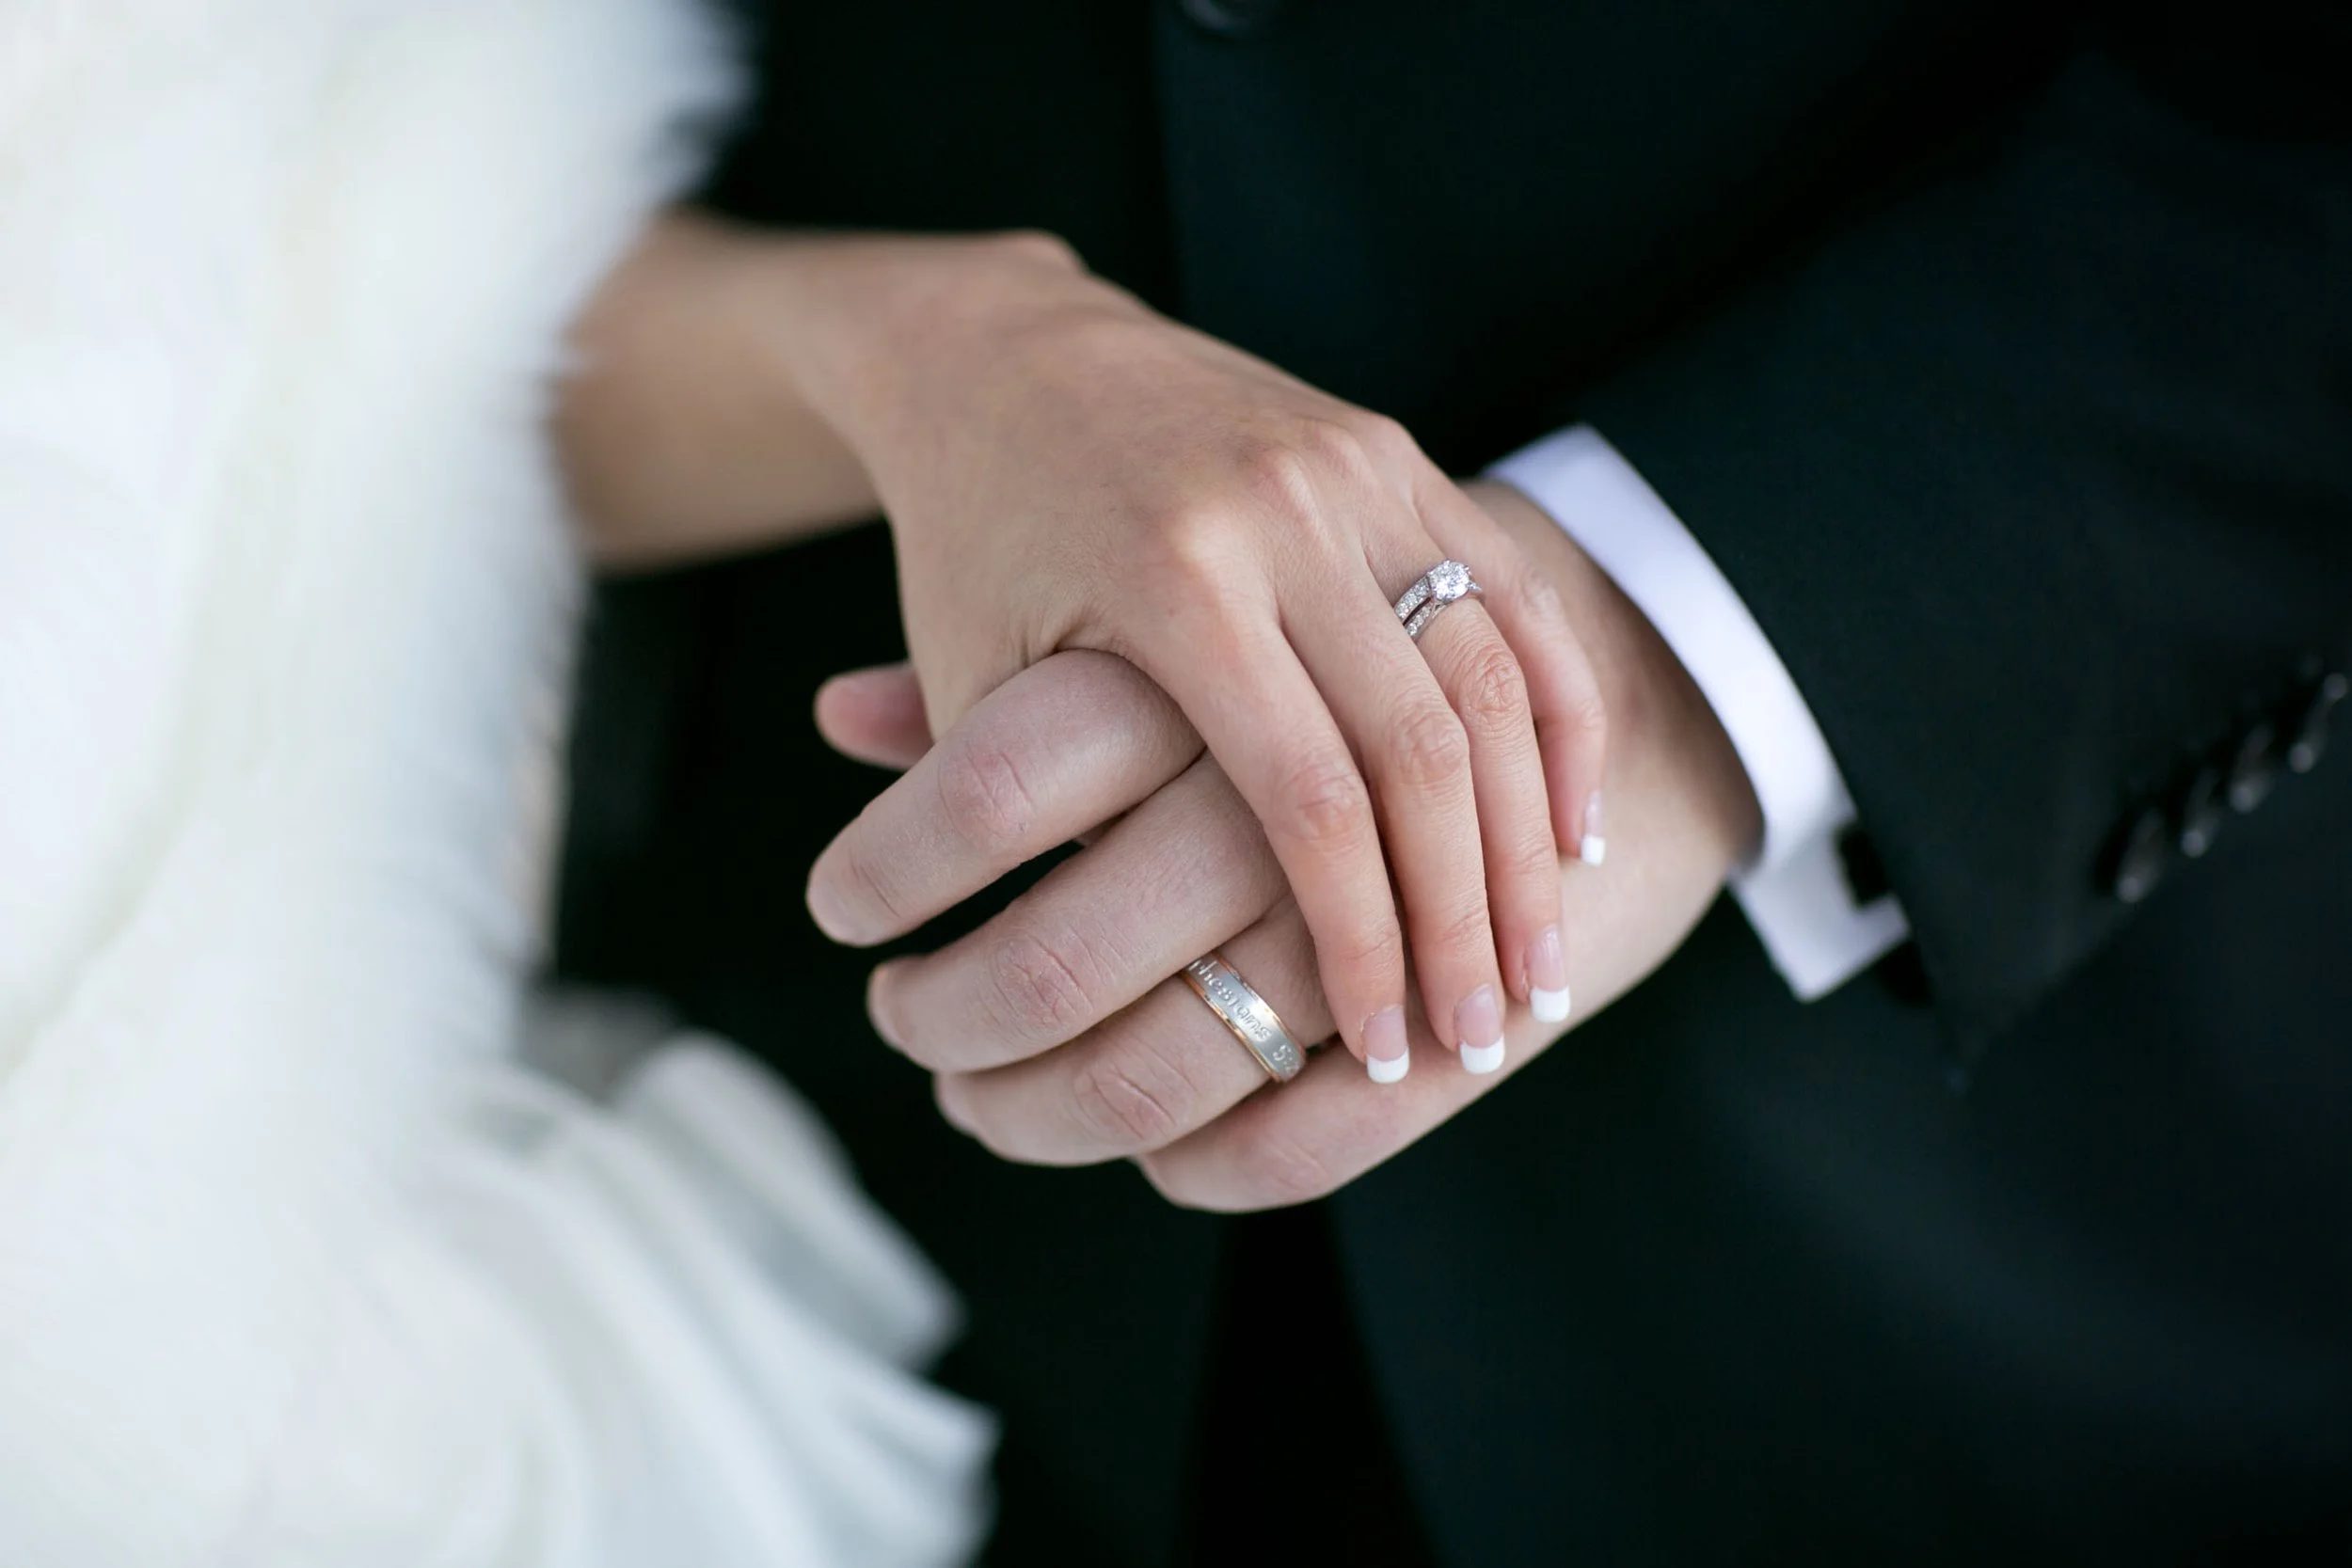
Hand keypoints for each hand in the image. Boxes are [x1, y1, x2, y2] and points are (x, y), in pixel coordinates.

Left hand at [809, 483, 1759, 1207]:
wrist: (1005, 351)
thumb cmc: (977, 545)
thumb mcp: (975, 681)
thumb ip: (1050, 830)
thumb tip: (1109, 1001)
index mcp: (1171, 577)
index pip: (1305, 796)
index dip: (1361, 936)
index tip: (1388, 1048)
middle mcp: (1280, 512)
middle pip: (1422, 745)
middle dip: (1463, 912)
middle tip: (1487, 1034)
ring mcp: (1353, 472)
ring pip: (1489, 674)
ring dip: (1523, 835)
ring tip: (1538, 967)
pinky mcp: (1394, 455)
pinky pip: (1509, 597)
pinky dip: (1549, 719)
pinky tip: (1568, 830)